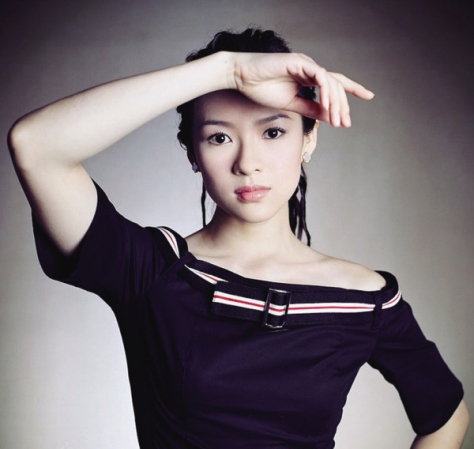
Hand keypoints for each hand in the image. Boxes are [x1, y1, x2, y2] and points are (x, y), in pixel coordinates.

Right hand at [231, 52, 373, 126]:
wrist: (242, 78)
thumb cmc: (261, 89)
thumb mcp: (291, 105)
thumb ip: (310, 109)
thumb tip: (329, 116)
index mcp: (308, 77)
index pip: (335, 83)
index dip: (352, 89)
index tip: (369, 96)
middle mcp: (310, 69)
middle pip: (336, 85)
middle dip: (343, 105)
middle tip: (345, 124)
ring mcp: (305, 64)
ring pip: (330, 82)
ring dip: (336, 103)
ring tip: (337, 120)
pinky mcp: (299, 62)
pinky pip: (319, 76)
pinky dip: (325, 92)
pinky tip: (327, 106)